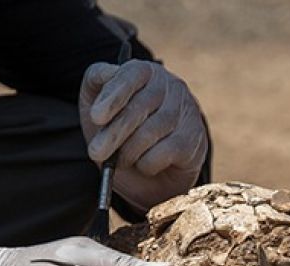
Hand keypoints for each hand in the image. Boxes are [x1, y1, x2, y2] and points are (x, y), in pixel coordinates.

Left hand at [79, 60, 207, 210]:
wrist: (152, 171)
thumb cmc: (120, 131)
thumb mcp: (98, 106)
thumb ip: (96, 82)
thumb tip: (106, 74)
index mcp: (144, 72)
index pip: (131, 75)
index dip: (112, 95)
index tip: (95, 117)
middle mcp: (169, 85)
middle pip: (139, 107)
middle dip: (113, 133)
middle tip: (95, 152)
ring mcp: (185, 110)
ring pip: (150, 131)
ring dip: (128, 152)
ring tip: (120, 161)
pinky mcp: (194, 137)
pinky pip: (165, 152)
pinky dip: (147, 164)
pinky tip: (145, 164)